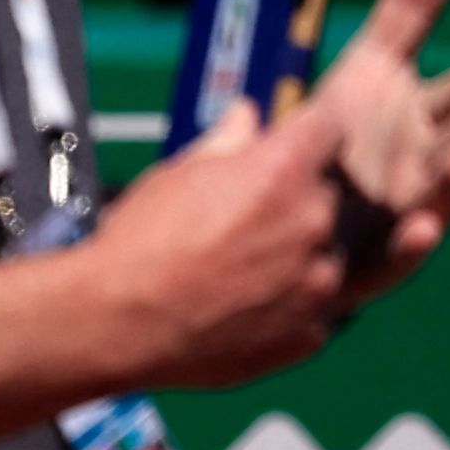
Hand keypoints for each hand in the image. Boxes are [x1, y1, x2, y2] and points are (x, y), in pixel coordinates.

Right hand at [86, 88, 352, 385]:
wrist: (123, 325)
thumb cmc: (140, 243)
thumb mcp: (175, 175)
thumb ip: (226, 141)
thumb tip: (247, 116)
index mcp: (281, 172)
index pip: (327, 129)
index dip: (307, 132)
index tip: (292, 141)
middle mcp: (312, 224)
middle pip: (325, 197)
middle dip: (295, 200)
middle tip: (245, 218)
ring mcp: (318, 283)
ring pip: (322, 255)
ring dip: (295, 256)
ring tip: (239, 269)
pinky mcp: (311, 332)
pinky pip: (312, 307)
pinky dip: (287, 304)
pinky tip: (241, 305)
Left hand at [300, 0, 449, 296]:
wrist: (282, 223)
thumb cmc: (345, 129)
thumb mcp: (369, 65)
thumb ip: (409, 7)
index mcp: (417, 123)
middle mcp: (417, 172)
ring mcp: (399, 218)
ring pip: (436, 201)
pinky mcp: (366, 261)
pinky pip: (392, 260)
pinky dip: (410, 246)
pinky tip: (419, 228)